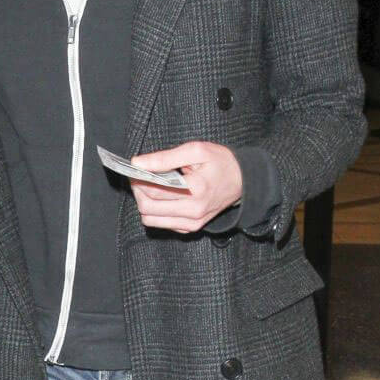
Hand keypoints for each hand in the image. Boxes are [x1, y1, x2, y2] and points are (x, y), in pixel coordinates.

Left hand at [128, 141, 242, 234]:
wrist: (243, 181)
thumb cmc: (221, 162)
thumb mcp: (196, 151)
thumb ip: (165, 157)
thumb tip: (138, 163)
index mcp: (195, 190)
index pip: (153, 190)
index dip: (138, 180)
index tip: (136, 169)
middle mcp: (193, 211)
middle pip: (148, 207)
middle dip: (138, 192)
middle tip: (141, 178)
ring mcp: (192, 223)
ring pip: (151, 219)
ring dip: (145, 203)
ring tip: (151, 187)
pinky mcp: (191, 228)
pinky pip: (162, 224)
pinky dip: (156, 211)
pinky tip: (164, 197)